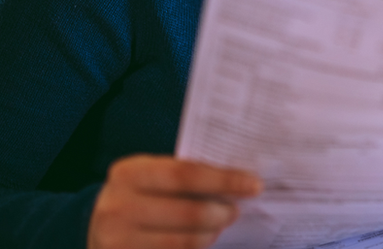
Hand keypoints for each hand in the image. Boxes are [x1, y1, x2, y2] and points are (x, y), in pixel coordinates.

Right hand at [88, 155, 262, 248]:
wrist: (95, 225)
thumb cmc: (139, 194)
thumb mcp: (151, 176)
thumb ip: (186, 175)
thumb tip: (239, 180)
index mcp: (130, 173)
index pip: (187, 174)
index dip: (225, 180)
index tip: (253, 184)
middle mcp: (118, 207)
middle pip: (190, 213)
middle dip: (222, 212)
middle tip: (236, 210)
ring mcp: (118, 241)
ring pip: (184, 242)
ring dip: (211, 234)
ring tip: (219, 225)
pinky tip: (201, 240)